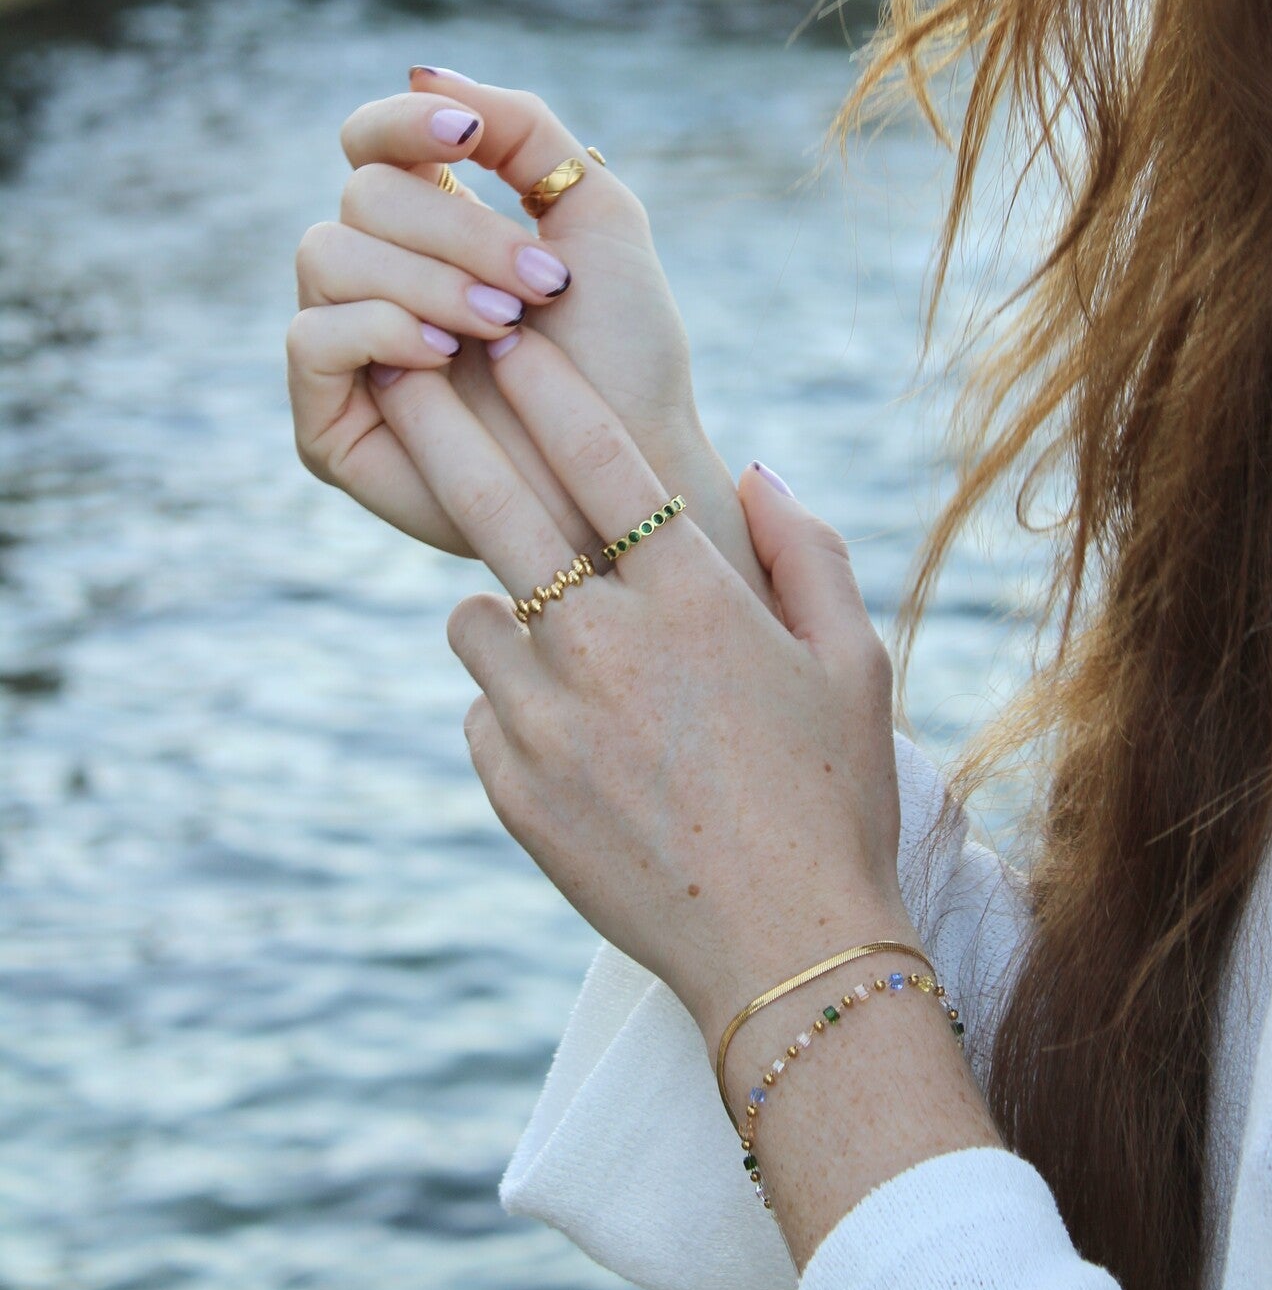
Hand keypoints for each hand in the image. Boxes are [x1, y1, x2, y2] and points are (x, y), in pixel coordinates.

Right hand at [288, 68, 770, 601]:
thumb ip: (523, 129)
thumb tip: (423, 72)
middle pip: (362, 193)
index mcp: (434, 223)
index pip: (373, 140)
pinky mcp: (328, 418)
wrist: (632, 468)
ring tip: (504, 327)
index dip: (405, 123)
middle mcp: (378, 275)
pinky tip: (444, 356)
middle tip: (540, 285)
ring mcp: (347, 345)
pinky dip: (380, 328)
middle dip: (458, 230)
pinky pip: (309, 336)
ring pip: (328, 253)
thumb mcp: (596, 213)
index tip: (470, 135)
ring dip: (427, 279)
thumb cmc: (625, 350)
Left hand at [442, 324, 912, 1055]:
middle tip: (399, 369)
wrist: (787, 953)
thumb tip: (753, 468)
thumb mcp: (855, 662)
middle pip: (493, 505)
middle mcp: (605, 646)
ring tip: (557, 630)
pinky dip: (511, 701)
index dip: (546, 386)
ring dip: (501, 603)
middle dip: (440, 423)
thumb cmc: (836, 796)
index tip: (509, 337)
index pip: (599, 457)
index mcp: (692, 600)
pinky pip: (482, 708)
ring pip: (474, 615)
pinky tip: (574, 733)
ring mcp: (547, 721)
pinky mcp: (513, 788)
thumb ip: (805, 550)